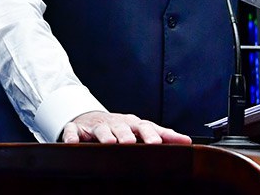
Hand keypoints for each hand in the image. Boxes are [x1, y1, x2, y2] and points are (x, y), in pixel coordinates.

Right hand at [60, 111, 192, 144]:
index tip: (158, 143)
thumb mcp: (140, 130)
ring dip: (105, 135)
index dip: (152, 134)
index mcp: (132, 124)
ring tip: (109, 142)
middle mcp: (116, 123)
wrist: (90, 118)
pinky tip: (73, 143)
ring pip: (101, 128)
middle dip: (127, 134)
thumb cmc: (119, 128)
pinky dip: (72, 137)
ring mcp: (96, 126)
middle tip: (132, 142)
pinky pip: (73, 132)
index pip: (145, 127)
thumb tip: (187, 141)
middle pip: (123, 127)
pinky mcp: (77, 130)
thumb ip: (163, 135)